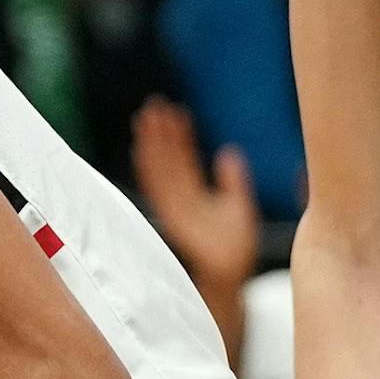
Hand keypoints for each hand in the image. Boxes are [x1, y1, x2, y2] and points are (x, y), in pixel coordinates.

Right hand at [131, 97, 259, 294]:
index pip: (184, 158)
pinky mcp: (171, 217)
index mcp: (194, 193)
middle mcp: (180, 197)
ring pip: (160, 169)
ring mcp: (174, 206)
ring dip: (152, 144)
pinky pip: (157, 189)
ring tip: (146, 119)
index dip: (180, 136)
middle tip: (153, 105)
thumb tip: (228, 152)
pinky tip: (141, 151)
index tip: (177, 111)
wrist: (231, 272)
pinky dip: (148, 170)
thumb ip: (233, 180)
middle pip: (167, 159)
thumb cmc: (235, 246)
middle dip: (160, 133)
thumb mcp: (238, 205)